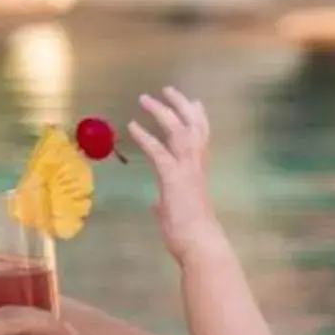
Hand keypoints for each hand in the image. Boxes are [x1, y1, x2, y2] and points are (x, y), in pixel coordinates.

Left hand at [128, 87, 222, 260]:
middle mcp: (195, 166)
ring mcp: (186, 170)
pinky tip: (133, 126)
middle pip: (193, 126)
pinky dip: (146, 137)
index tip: (194, 101)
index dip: (197, 117)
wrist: (200, 244)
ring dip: (162, 112)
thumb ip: (166, 202)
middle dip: (181, 105)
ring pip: (178, 131)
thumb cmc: (190, 234)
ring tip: (145, 99)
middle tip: (168, 89)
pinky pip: (159, 152)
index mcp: (197, 172)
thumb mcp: (175, 213)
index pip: (201, 137)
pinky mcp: (174, 178)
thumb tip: (157, 202)